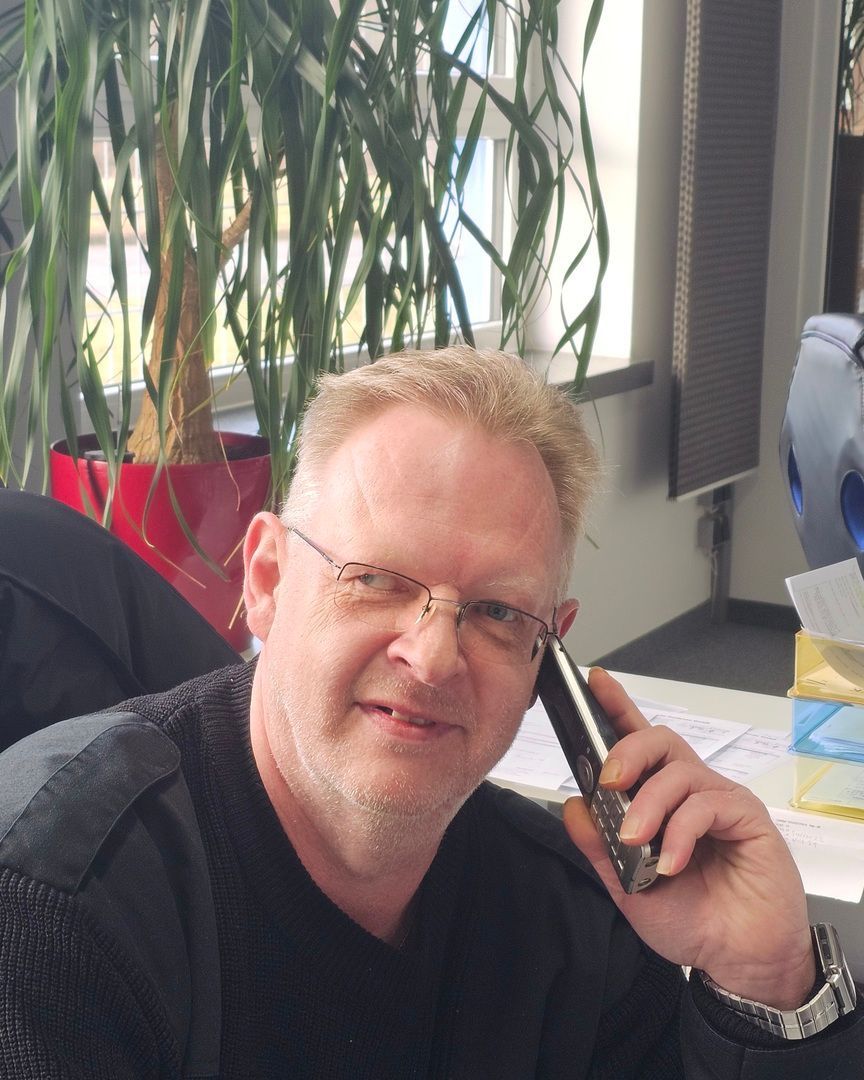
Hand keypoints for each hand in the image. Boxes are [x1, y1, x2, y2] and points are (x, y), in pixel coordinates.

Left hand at [562, 668, 814, 1009]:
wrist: (738, 959)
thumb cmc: (691, 918)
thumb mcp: (628, 886)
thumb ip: (599, 847)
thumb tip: (573, 805)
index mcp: (660, 799)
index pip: (637, 742)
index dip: (616, 706)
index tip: (594, 681)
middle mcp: (690, 790)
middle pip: (660, 740)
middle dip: (627, 751)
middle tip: (609, 782)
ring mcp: (720, 800)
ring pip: (678, 772)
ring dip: (648, 805)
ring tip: (636, 841)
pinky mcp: (747, 817)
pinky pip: (705, 805)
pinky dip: (680, 833)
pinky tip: (672, 863)